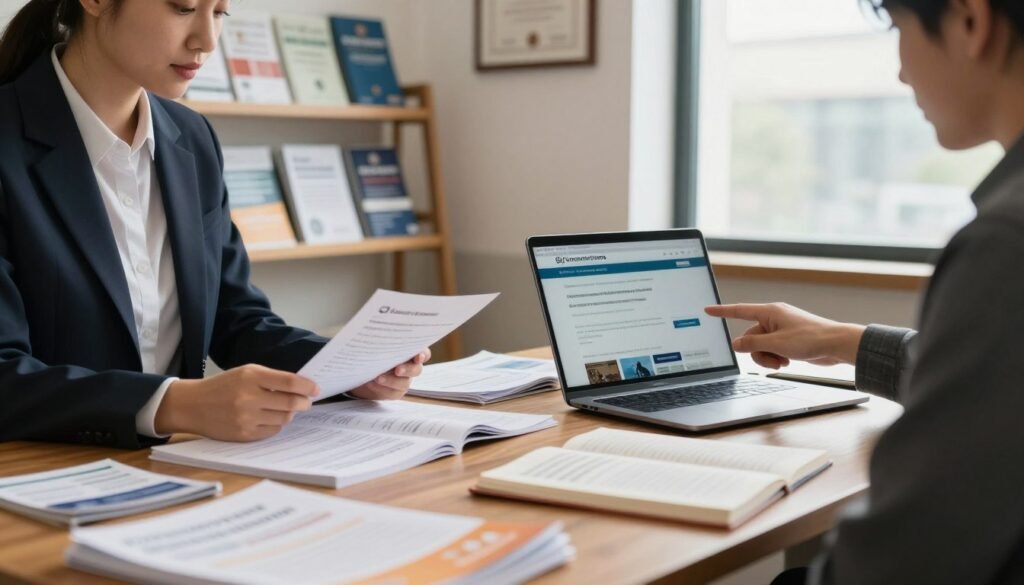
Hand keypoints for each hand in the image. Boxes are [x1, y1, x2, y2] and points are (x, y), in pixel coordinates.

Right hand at [155, 364, 318, 440]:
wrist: (192, 405)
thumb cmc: (223, 386)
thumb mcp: (245, 373)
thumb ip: (271, 378)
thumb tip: (301, 387)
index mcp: (251, 377)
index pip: (289, 382)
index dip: (307, 386)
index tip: (315, 389)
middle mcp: (249, 397)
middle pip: (291, 403)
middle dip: (303, 402)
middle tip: (306, 402)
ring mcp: (246, 418)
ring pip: (284, 419)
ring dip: (290, 413)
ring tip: (286, 408)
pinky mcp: (244, 434)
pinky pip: (272, 431)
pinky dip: (277, 425)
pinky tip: (271, 418)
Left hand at [348, 348, 431, 399]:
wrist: (360, 368)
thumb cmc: (372, 351)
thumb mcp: (376, 343)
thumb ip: (383, 341)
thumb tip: (377, 332)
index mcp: (410, 351)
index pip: (423, 353)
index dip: (423, 355)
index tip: (418, 357)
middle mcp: (411, 366)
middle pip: (417, 369)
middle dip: (407, 369)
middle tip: (397, 370)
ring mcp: (404, 380)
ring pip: (404, 383)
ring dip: (391, 380)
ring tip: (378, 377)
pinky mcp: (395, 392)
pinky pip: (393, 393)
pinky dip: (382, 389)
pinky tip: (371, 383)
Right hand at [704, 303, 865, 368]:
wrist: (836, 344)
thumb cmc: (812, 338)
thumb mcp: (777, 343)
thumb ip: (753, 344)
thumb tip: (736, 343)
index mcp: (770, 312)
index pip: (739, 311)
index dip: (722, 311)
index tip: (708, 310)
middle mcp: (774, 319)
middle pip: (751, 337)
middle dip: (758, 352)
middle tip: (773, 360)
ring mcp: (781, 329)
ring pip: (761, 346)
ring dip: (767, 357)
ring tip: (782, 362)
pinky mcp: (788, 339)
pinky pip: (772, 349)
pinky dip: (776, 357)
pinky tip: (788, 361)